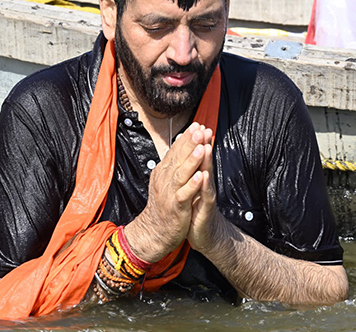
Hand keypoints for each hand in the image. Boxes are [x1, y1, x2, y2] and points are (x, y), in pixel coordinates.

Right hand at [124, 123, 210, 261]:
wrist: (155, 231)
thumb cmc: (164, 204)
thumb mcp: (166, 180)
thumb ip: (174, 164)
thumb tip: (181, 145)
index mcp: (163, 171)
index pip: (175, 150)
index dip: (186, 137)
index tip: (197, 125)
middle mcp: (164, 179)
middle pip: (178, 158)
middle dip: (190, 143)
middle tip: (200, 129)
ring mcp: (169, 192)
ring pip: (181, 173)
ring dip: (191, 160)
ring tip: (201, 148)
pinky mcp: (176, 206)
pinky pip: (184, 194)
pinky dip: (192, 185)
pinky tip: (200, 176)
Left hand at [187, 135, 222, 252]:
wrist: (205, 234)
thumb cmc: (195, 209)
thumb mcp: (190, 188)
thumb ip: (190, 172)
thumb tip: (186, 156)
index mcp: (197, 178)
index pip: (196, 157)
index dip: (195, 142)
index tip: (195, 124)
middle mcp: (204, 183)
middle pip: (204, 161)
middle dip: (203, 145)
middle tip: (203, 128)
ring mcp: (206, 195)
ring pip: (207, 175)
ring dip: (206, 161)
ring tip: (206, 147)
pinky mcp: (206, 209)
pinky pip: (205, 195)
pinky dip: (204, 185)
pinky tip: (204, 176)